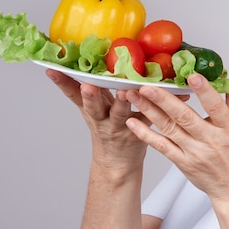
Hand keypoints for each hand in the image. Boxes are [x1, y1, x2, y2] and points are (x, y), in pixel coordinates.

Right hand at [46, 68, 189, 174]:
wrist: (118, 164)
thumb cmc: (108, 130)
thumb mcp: (94, 111)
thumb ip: (91, 90)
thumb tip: (77, 64)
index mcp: (91, 109)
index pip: (72, 94)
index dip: (62, 82)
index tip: (52, 69)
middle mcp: (102, 118)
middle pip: (93, 106)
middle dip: (90, 95)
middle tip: (88, 86)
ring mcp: (119, 127)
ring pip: (120, 114)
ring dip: (122, 103)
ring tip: (125, 92)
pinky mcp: (139, 132)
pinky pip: (150, 118)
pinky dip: (163, 106)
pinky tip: (176, 95)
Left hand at [125, 73, 228, 203]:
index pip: (216, 106)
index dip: (205, 91)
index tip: (192, 77)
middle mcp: (211, 140)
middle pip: (185, 117)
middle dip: (164, 100)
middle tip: (146, 85)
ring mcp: (195, 153)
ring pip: (169, 129)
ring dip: (149, 111)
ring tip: (134, 96)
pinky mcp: (184, 163)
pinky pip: (162, 147)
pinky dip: (147, 135)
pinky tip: (133, 122)